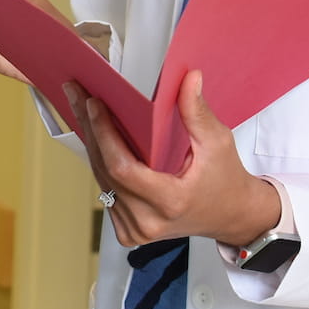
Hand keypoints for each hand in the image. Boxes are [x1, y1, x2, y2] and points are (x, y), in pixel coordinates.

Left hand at [77, 71, 281, 249]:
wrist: (231, 216)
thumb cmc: (226, 180)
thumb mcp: (218, 143)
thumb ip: (197, 112)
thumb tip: (189, 78)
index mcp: (170, 202)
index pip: (122, 168)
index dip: (104, 135)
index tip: (93, 104)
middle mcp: (147, 221)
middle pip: (105, 171)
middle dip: (90, 129)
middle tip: (76, 94)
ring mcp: (135, 229)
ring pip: (101, 180)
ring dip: (91, 142)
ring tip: (80, 108)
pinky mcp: (128, 231)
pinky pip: (106, 190)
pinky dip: (100, 161)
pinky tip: (93, 135)